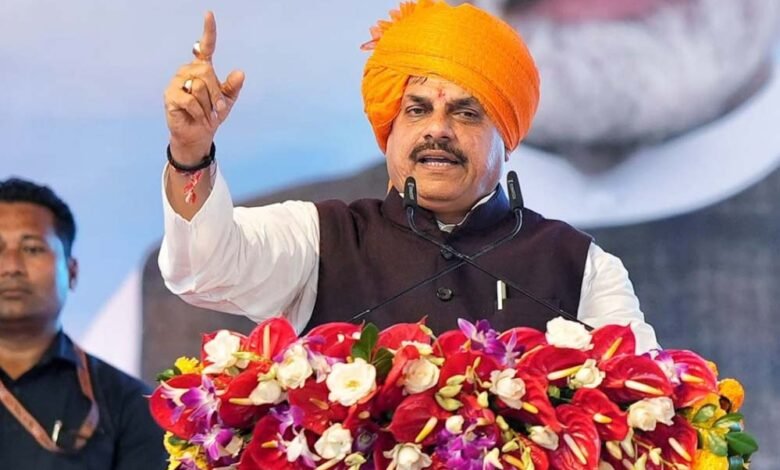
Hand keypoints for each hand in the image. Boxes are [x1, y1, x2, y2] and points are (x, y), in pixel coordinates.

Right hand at [164, 11, 244, 163]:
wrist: (199, 134)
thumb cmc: (212, 115)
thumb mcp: (228, 101)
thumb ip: (233, 87)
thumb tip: (240, 72)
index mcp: (202, 68)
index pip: (206, 46)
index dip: (208, 31)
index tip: (209, 14)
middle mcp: (188, 70)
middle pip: (207, 73)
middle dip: (216, 94)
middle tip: (218, 108)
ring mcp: (177, 82)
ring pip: (199, 86)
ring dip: (208, 105)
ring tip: (207, 114)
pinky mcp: (170, 95)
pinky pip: (191, 100)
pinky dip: (200, 112)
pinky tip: (198, 118)